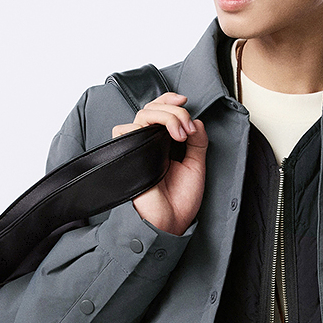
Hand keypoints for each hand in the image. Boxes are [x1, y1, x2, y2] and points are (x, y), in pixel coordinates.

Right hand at [111, 92, 207, 236]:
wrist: (170, 223)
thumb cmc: (180, 201)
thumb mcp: (196, 166)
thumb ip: (198, 142)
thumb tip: (197, 120)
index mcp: (165, 143)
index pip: (160, 110)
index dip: (169, 99)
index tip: (185, 99)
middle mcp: (150, 142)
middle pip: (152, 108)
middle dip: (174, 111)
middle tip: (188, 129)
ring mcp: (139, 147)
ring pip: (141, 114)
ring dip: (165, 116)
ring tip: (180, 135)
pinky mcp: (129, 155)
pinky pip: (124, 131)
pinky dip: (142, 128)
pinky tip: (162, 141)